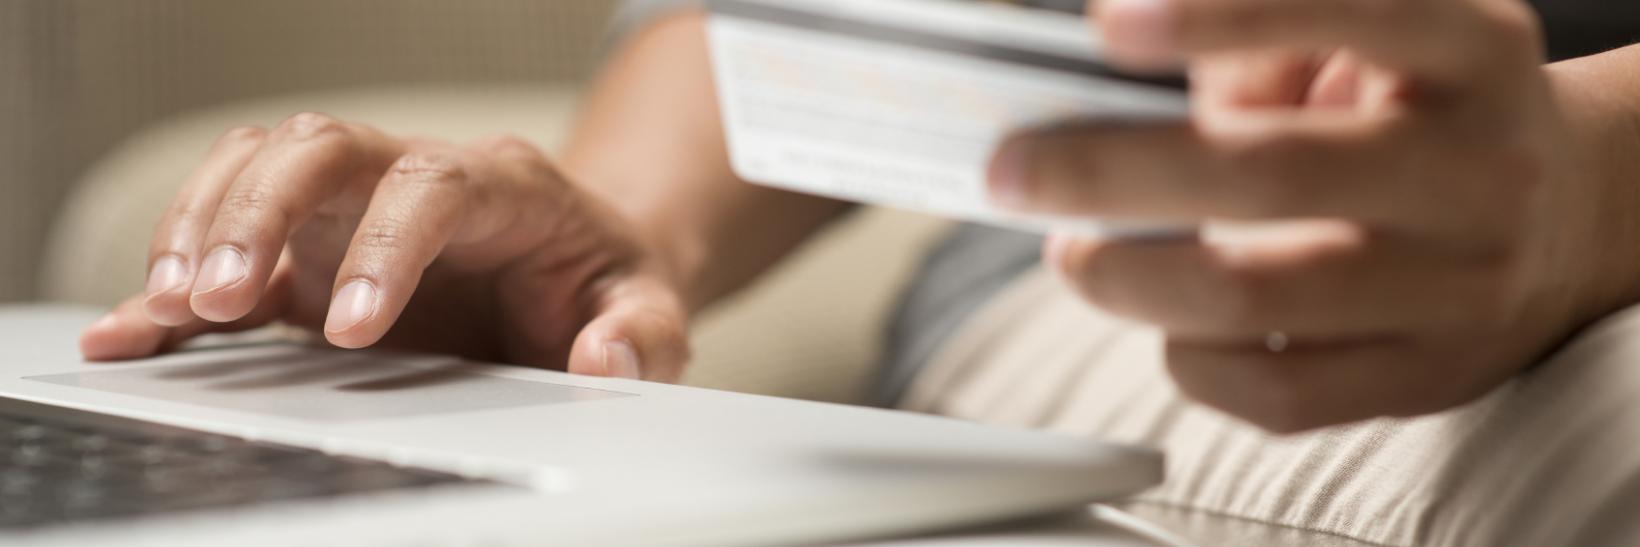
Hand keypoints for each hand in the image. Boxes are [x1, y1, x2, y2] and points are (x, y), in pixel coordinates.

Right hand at [80, 113, 690, 381]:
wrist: (582, 266)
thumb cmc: (607, 282)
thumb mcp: (649, 308)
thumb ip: (642, 336)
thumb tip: (604, 360)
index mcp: (506, 185)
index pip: (432, 184)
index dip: (383, 245)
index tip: (351, 329)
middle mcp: (418, 175)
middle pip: (323, 147)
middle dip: (260, 212)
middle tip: (218, 299)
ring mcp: (357, 206)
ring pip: (262, 166)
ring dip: (205, 227)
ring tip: (172, 309)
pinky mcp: (314, 249)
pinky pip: (233, 236)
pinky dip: (179, 275)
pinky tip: (137, 325)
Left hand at [988, 0, 1630, 430]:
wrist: (1562, 214)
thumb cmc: (1413, 110)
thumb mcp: (1365, 43)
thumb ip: (1256, 51)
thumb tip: (1103, 85)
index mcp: (1470, 50)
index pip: (1351, 11)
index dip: (1219, 16)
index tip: (1106, 25)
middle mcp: (1480, 167)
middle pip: (1270, 176)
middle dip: (1112, 173)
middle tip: (1015, 170)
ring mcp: (1463, 284)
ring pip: (1257, 297)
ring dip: (1128, 279)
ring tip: (1071, 254)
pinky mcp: (1432, 376)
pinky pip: (1278, 390)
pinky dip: (1188, 357)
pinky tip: (1161, 321)